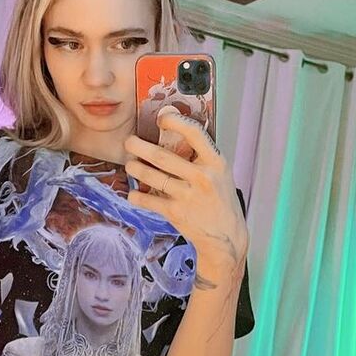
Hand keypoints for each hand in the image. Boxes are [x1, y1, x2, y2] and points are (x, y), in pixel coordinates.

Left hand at [124, 112, 248, 284]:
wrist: (226, 237)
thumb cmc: (220, 200)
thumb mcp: (220, 173)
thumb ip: (201, 155)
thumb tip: (172, 132)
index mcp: (215, 162)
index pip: (194, 134)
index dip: (175, 122)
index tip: (161, 118)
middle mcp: (202, 177)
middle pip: (163, 157)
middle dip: (140, 147)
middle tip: (129, 142)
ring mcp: (188, 196)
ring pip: (153, 177)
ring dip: (135, 169)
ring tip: (130, 164)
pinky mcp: (176, 213)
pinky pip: (149, 201)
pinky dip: (137, 196)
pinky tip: (134, 193)